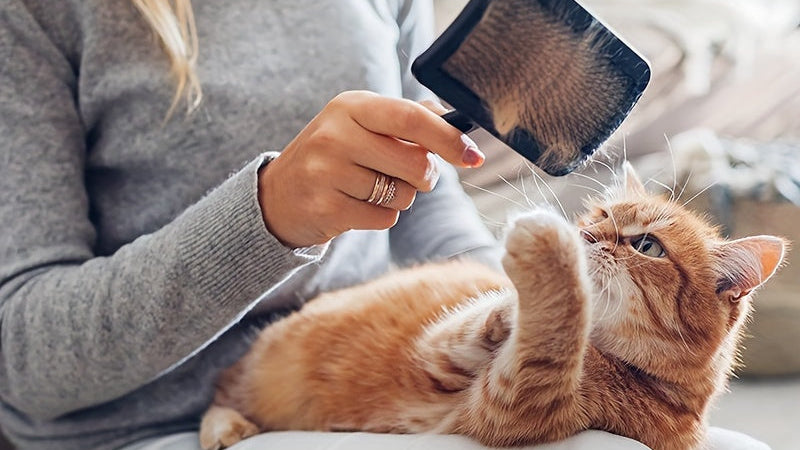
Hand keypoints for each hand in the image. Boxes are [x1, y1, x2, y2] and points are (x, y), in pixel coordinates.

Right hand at [258, 91, 484, 247]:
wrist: (279, 195)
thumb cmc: (334, 156)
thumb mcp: (361, 125)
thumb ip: (408, 118)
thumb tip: (456, 120)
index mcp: (351, 106)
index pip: (411, 118)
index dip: (448, 139)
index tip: (473, 156)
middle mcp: (336, 134)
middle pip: (415, 163)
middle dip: (424, 176)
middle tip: (407, 175)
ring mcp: (327, 172)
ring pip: (402, 195)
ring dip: (398, 197)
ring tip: (369, 188)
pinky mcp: (326, 208)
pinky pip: (384, 218)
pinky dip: (380, 216)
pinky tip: (356, 205)